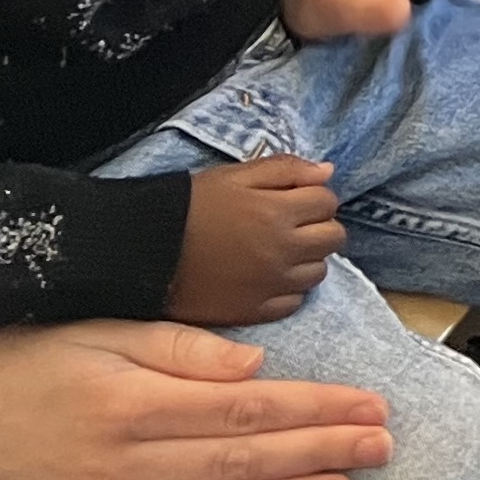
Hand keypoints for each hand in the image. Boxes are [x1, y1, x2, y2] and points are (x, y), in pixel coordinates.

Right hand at [0, 319, 397, 479]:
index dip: (316, 411)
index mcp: (129, 399)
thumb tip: (257, 366)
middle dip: (322, 454)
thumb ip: (179, 347)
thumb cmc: (13, 359)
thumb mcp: (95, 329)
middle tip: (383, 448)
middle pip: (243, 462)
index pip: (247, 410)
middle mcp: (120, 462)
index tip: (370, 406)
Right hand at [165, 157, 343, 326]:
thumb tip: (328, 172)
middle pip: (333, 239)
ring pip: (318, 272)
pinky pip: (294, 302)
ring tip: (277, 251)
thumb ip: (286, 168)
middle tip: (290, 226)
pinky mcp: (255, 311)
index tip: (293, 201)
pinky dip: (288, 289)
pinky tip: (267, 277)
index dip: (313, 198)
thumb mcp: (235, 174)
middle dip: (318, 227)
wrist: (147, 251)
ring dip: (306, 259)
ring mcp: (271, 284)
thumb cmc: (191, 206)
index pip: (328, 202)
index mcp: (278, 212)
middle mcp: (282, 250)